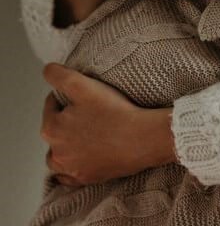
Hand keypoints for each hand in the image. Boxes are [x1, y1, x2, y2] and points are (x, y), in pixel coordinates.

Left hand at [40, 63, 176, 185]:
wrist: (143, 139)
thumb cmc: (114, 112)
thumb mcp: (83, 85)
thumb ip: (59, 76)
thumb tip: (47, 71)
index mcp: (52, 129)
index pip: (52, 105)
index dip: (68, 96)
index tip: (85, 95)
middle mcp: (57, 153)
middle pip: (57, 128)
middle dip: (68, 119)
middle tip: (91, 110)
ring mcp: (72, 169)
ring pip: (61, 153)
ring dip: (69, 143)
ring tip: (89, 132)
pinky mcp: (87, 179)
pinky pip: (72, 173)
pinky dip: (75, 164)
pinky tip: (86, 155)